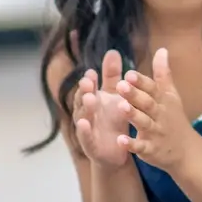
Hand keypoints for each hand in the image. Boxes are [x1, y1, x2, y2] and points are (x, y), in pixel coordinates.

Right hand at [73, 51, 132, 168]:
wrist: (118, 151)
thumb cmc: (115, 120)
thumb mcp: (116, 96)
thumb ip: (112, 76)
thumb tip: (112, 51)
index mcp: (93, 100)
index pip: (89, 89)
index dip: (90, 81)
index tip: (93, 72)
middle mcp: (86, 113)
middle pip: (82, 101)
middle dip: (84, 91)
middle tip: (88, 82)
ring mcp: (87, 129)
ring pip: (82, 117)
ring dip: (85, 108)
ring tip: (89, 98)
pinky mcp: (90, 146)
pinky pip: (85, 138)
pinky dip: (84, 131)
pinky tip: (85, 123)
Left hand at [115, 48, 195, 173]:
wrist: (186, 150)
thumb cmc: (174, 119)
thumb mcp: (171, 96)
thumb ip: (163, 74)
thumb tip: (162, 49)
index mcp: (163, 101)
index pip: (153, 89)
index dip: (141, 82)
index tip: (129, 73)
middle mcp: (160, 115)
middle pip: (147, 103)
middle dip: (135, 95)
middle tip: (121, 85)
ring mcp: (156, 132)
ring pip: (144, 123)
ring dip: (133, 115)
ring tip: (121, 107)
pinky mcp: (151, 150)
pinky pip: (141, 146)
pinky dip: (131, 145)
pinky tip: (120, 140)